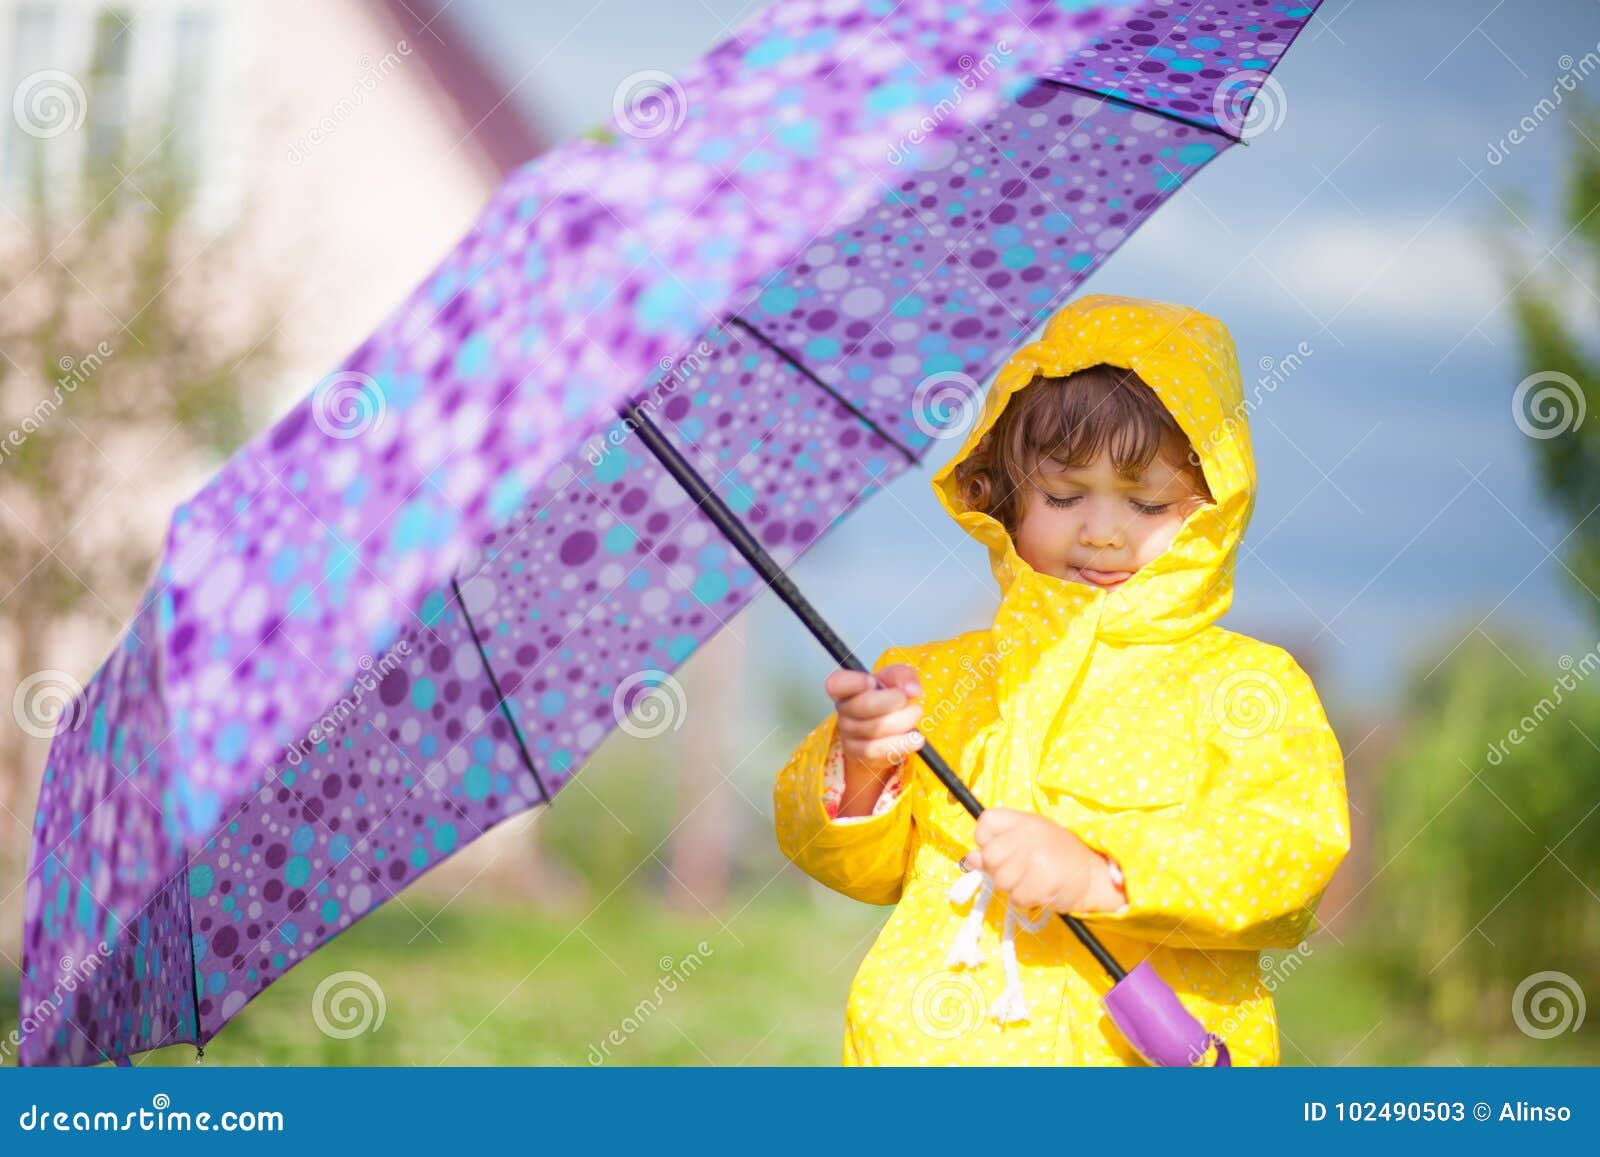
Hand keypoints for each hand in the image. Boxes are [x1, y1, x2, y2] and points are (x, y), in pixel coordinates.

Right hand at [824, 663, 924, 777]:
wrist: (886, 729)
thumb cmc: (886, 698)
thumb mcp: (895, 679)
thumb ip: (903, 676)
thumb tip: (912, 690)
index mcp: (846, 688)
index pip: (836, 684)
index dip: (855, 682)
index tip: (873, 681)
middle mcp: (843, 710)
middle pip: (864, 705)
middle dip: (892, 701)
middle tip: (907, 699)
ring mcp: (848, 733)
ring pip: (875, 729)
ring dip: (902, 722)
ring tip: (915, 715)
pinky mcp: (859, 753)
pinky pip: (879, 750)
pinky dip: (902, 744)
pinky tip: (915, 738)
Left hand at [964, 807, 1111, 913]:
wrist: (1093, 876)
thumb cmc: (1056, 858)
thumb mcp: (1025, 844)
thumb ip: (996, 848)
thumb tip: (969, 859)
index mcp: (1023, 820)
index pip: (986, 822)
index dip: (985, 841)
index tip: (1001, 851)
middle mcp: (1029, 833)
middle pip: (989, 857)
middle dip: (1000, 871)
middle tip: (1021, 872)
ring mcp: (1037, 856)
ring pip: (1001, 881)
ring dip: (1014, 888)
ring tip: (1033, 881)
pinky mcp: (1045, 879)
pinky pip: (1017, 898)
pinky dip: (1026, 901)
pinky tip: (1041, 891)